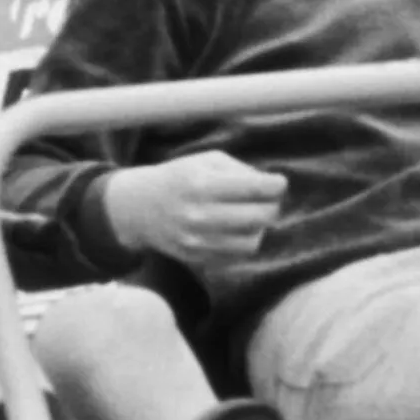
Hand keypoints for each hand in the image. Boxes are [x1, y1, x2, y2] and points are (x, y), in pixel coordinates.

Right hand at [100, 153, 284, 265]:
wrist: (140, 208)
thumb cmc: (181, 177)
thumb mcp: (206, 161)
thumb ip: (240, 170)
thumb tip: (272, 187)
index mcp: (201, 184)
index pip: (254, 188)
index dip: (275, 185)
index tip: (279, 182)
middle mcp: (199, 215)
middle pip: (259, 217)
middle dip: (272, 206)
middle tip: (269, 200)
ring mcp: (198, 241)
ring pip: (252, 241)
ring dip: (259, 228)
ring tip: (251, 216)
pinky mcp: (198, 258)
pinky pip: (237, 256)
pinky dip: (244, 242)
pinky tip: (236, 230)